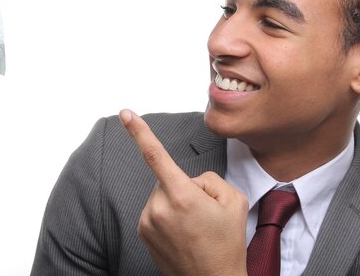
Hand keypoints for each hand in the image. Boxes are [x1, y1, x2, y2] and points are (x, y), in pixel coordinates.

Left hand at [119, 109, 248, 275]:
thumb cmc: (226, 245)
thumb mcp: (233, 200)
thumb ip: (210, 178)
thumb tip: (190, 180)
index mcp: (181, 195)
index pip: (156, 155)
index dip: (139, 132)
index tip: (125, 113)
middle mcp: (158, 207)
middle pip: (168, 178)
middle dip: (183, 186)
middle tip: (202, 213)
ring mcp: (147, 222)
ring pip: (161, 194)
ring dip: (174, 202)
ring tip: (194, 227)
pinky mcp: (142, 233)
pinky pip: (154, 210)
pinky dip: (167, 215)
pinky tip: (182, 233)